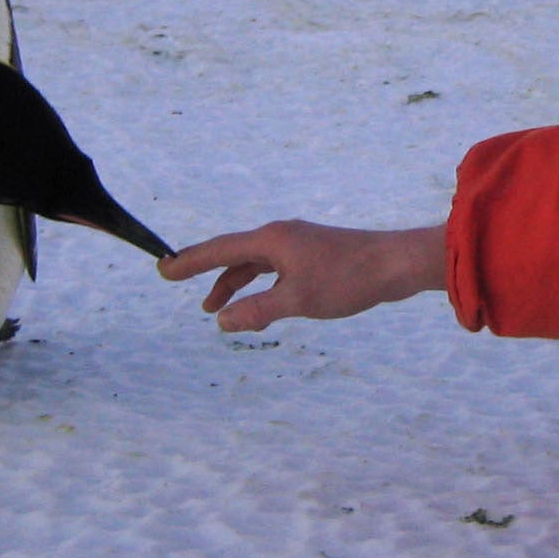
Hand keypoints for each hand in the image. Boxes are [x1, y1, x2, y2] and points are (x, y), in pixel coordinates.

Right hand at [158, 221, 445, 332]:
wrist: (395, 264)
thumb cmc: (348, 280)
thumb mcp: (298, 300)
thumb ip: (257, 311)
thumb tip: (222, 321)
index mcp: (272, 240)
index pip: (219, 250)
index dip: (189, 261)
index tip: (163, 269)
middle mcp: (280, 236)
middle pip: (233, 254)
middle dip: (206, 272)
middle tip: (176, 280)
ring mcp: (298, 244)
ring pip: (255, 264)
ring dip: (234, 284)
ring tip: (217, 310)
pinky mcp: (314, 256)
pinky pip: (274, 270)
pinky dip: (260, 287)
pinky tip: (261, 307)